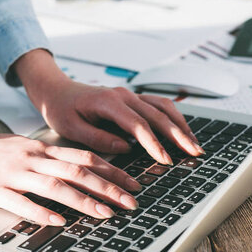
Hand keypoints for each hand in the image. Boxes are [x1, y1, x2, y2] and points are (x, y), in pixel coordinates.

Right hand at [0, 109, 140, 225]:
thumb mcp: (21, 148)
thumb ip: (46, 159)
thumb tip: (75, 171)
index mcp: (39, 148)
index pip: (83, 157)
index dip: (111, 170)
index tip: (131, 182)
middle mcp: (31, 158)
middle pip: (78, 171)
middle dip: (108, 188)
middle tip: (131, 202)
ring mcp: (13, 173)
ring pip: (56, 186)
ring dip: (84, 201)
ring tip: (106, 215)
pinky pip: (21, 203)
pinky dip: (41, 213)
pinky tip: (58, 222)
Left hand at [15, 50, 203, 164]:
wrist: (57, 91)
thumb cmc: (61, 110)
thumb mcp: (71, 128)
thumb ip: (97, 138)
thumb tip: (126, 148)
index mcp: (108, 102)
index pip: (138, 124)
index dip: (154, 143)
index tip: (166, 159)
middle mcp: (124, 95)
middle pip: (158, 115)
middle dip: (178, 135)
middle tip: (194, 154)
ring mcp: (130, 95)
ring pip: (164, 107)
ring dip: (181, 126)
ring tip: (194, 145)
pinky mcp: (133, 99)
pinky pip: (159, 106)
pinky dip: (174, 118)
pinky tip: (183, 132)